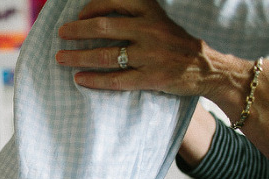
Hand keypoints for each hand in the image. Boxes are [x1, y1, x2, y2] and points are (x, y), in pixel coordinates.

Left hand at [54, 0, 239, 98]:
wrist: (207, 67)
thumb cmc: (175, 43)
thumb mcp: (159, 19)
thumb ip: (134, 14)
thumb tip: (97, 15)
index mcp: (151, 11)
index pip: (114, 1)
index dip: (91, 8)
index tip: (79, 16)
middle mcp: (149, 29)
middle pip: (103, 27)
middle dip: (77, 31)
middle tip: (61, 35)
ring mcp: (150, 55)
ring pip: (105, 55)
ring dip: (78, 57)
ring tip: (61, 58)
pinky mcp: (150, 78)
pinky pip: (115, 80)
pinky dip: (94, 80)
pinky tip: (79, 79)